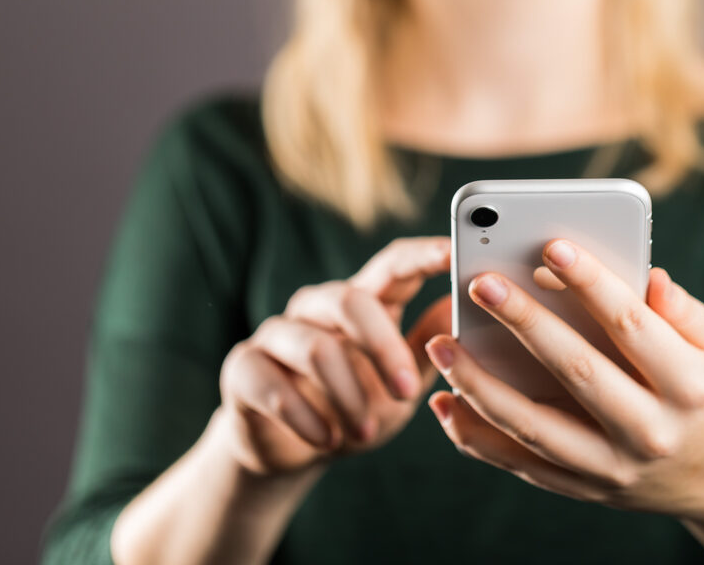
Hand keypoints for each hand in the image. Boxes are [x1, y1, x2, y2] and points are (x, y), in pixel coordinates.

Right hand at [218, 237, 450, 474]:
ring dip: (347, 397)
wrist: (298, 451)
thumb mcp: (403, 381)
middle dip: (382, 348)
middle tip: (405, 393)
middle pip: (348, 300)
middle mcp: (317, 308)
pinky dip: (306, 419)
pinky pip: (273, 386)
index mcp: (363, 302)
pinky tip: (328, 442)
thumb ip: (430, 345)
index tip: (453, 250)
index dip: (421, 255)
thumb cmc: (359, 406)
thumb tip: (460, 304)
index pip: (391, 266)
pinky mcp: (243, 368)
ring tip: (366, 434)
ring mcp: (276, 334)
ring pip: (314, 348)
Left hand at [423, 239, 703, 520]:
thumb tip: (648, 276)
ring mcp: (615, 468)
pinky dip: (477, 437)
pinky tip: (444, 403)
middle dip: (524, 323)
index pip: (632, 325)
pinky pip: (522, 464)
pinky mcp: (587, 490)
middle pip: (577, 371)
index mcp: (691, 386)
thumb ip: (683, 311)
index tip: (552, 244)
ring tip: (439, 344)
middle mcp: (651, 431)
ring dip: (480, 385)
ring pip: (535, 427)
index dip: (591, 283)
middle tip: (480, 282)